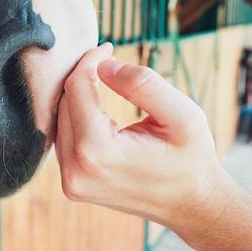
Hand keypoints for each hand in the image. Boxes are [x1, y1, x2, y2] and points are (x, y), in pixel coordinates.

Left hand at [55, 43, 228, 225]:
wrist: (192, 204)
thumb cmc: (192, 158)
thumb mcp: (182, 115)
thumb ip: (143, 84)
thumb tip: (103, 65)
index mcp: (98, 152)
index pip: (76, 87)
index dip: (89, 60)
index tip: (108, 47)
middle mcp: (76, 171)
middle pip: (63, 103)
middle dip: (82, 75)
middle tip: (106, 59)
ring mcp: (71, 182)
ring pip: (59, 120)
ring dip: (77, 95)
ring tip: (100, 76)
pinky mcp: (72, 186)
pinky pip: (63, 138)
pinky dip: (75, 117)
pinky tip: (93, 104)